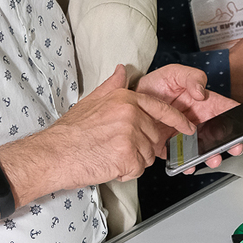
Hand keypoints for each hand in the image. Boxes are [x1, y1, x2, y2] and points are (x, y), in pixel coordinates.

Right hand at [51, 64, 193, 183]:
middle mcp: (131, 115)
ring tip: (110, 155)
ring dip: (133, 160)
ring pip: (148, 155)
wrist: (55, 154)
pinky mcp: (128, 157)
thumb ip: (112, 86)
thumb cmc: (70, 132)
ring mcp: (131, 136)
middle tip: (117, 147)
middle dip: (141, 146)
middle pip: (154, 136)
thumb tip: (122, 70)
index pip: (161, 109)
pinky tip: (109, 164)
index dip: (177, 120)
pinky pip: (138, 169)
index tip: (187, 127)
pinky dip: (126, 172)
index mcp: (125, 99)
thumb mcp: (92, 100)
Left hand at [134, 64, 242, 171]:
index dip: (236, 118)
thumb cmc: (154, 84)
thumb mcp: (173, 72)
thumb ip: (191, 78)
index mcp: (202, 103)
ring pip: (201, 148)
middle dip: (227, 143)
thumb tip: (201, 92)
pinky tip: (187, 165)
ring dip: (208, 155)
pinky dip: (185, 163)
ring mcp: (183, 134)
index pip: (225, 109)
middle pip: (217, 133)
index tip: (242, 126)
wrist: (129, 99)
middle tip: (232, 148)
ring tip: (211, 158)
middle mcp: (195, 120)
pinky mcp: (168, 145)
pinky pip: (180, 157)